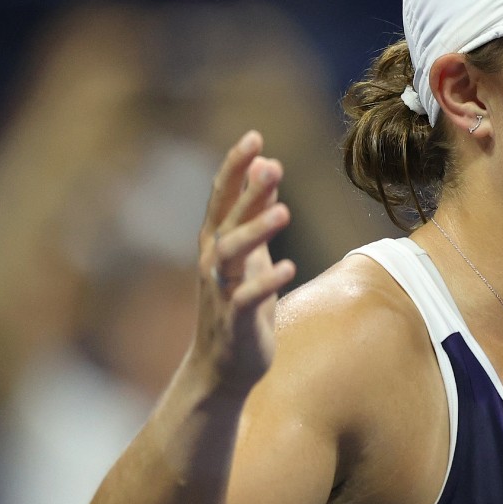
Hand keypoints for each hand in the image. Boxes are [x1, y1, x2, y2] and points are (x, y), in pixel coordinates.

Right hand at [192, 132, 296, 390]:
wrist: (224, 367)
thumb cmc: (240, 305)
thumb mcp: (251, 254)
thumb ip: (257, 212)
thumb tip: (268, 168)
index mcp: (217, 242)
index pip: (223, 196)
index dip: (236, 167)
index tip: (255, 136)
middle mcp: (213, 262)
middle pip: (227, 218)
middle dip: (247, 190)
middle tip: (271, 163)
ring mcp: (221, 290)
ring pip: (232, 254)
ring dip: (256, 230)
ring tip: (285, 211)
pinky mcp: (235, 320)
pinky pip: (246, 298)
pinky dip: (265, 282)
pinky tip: (289, 266)